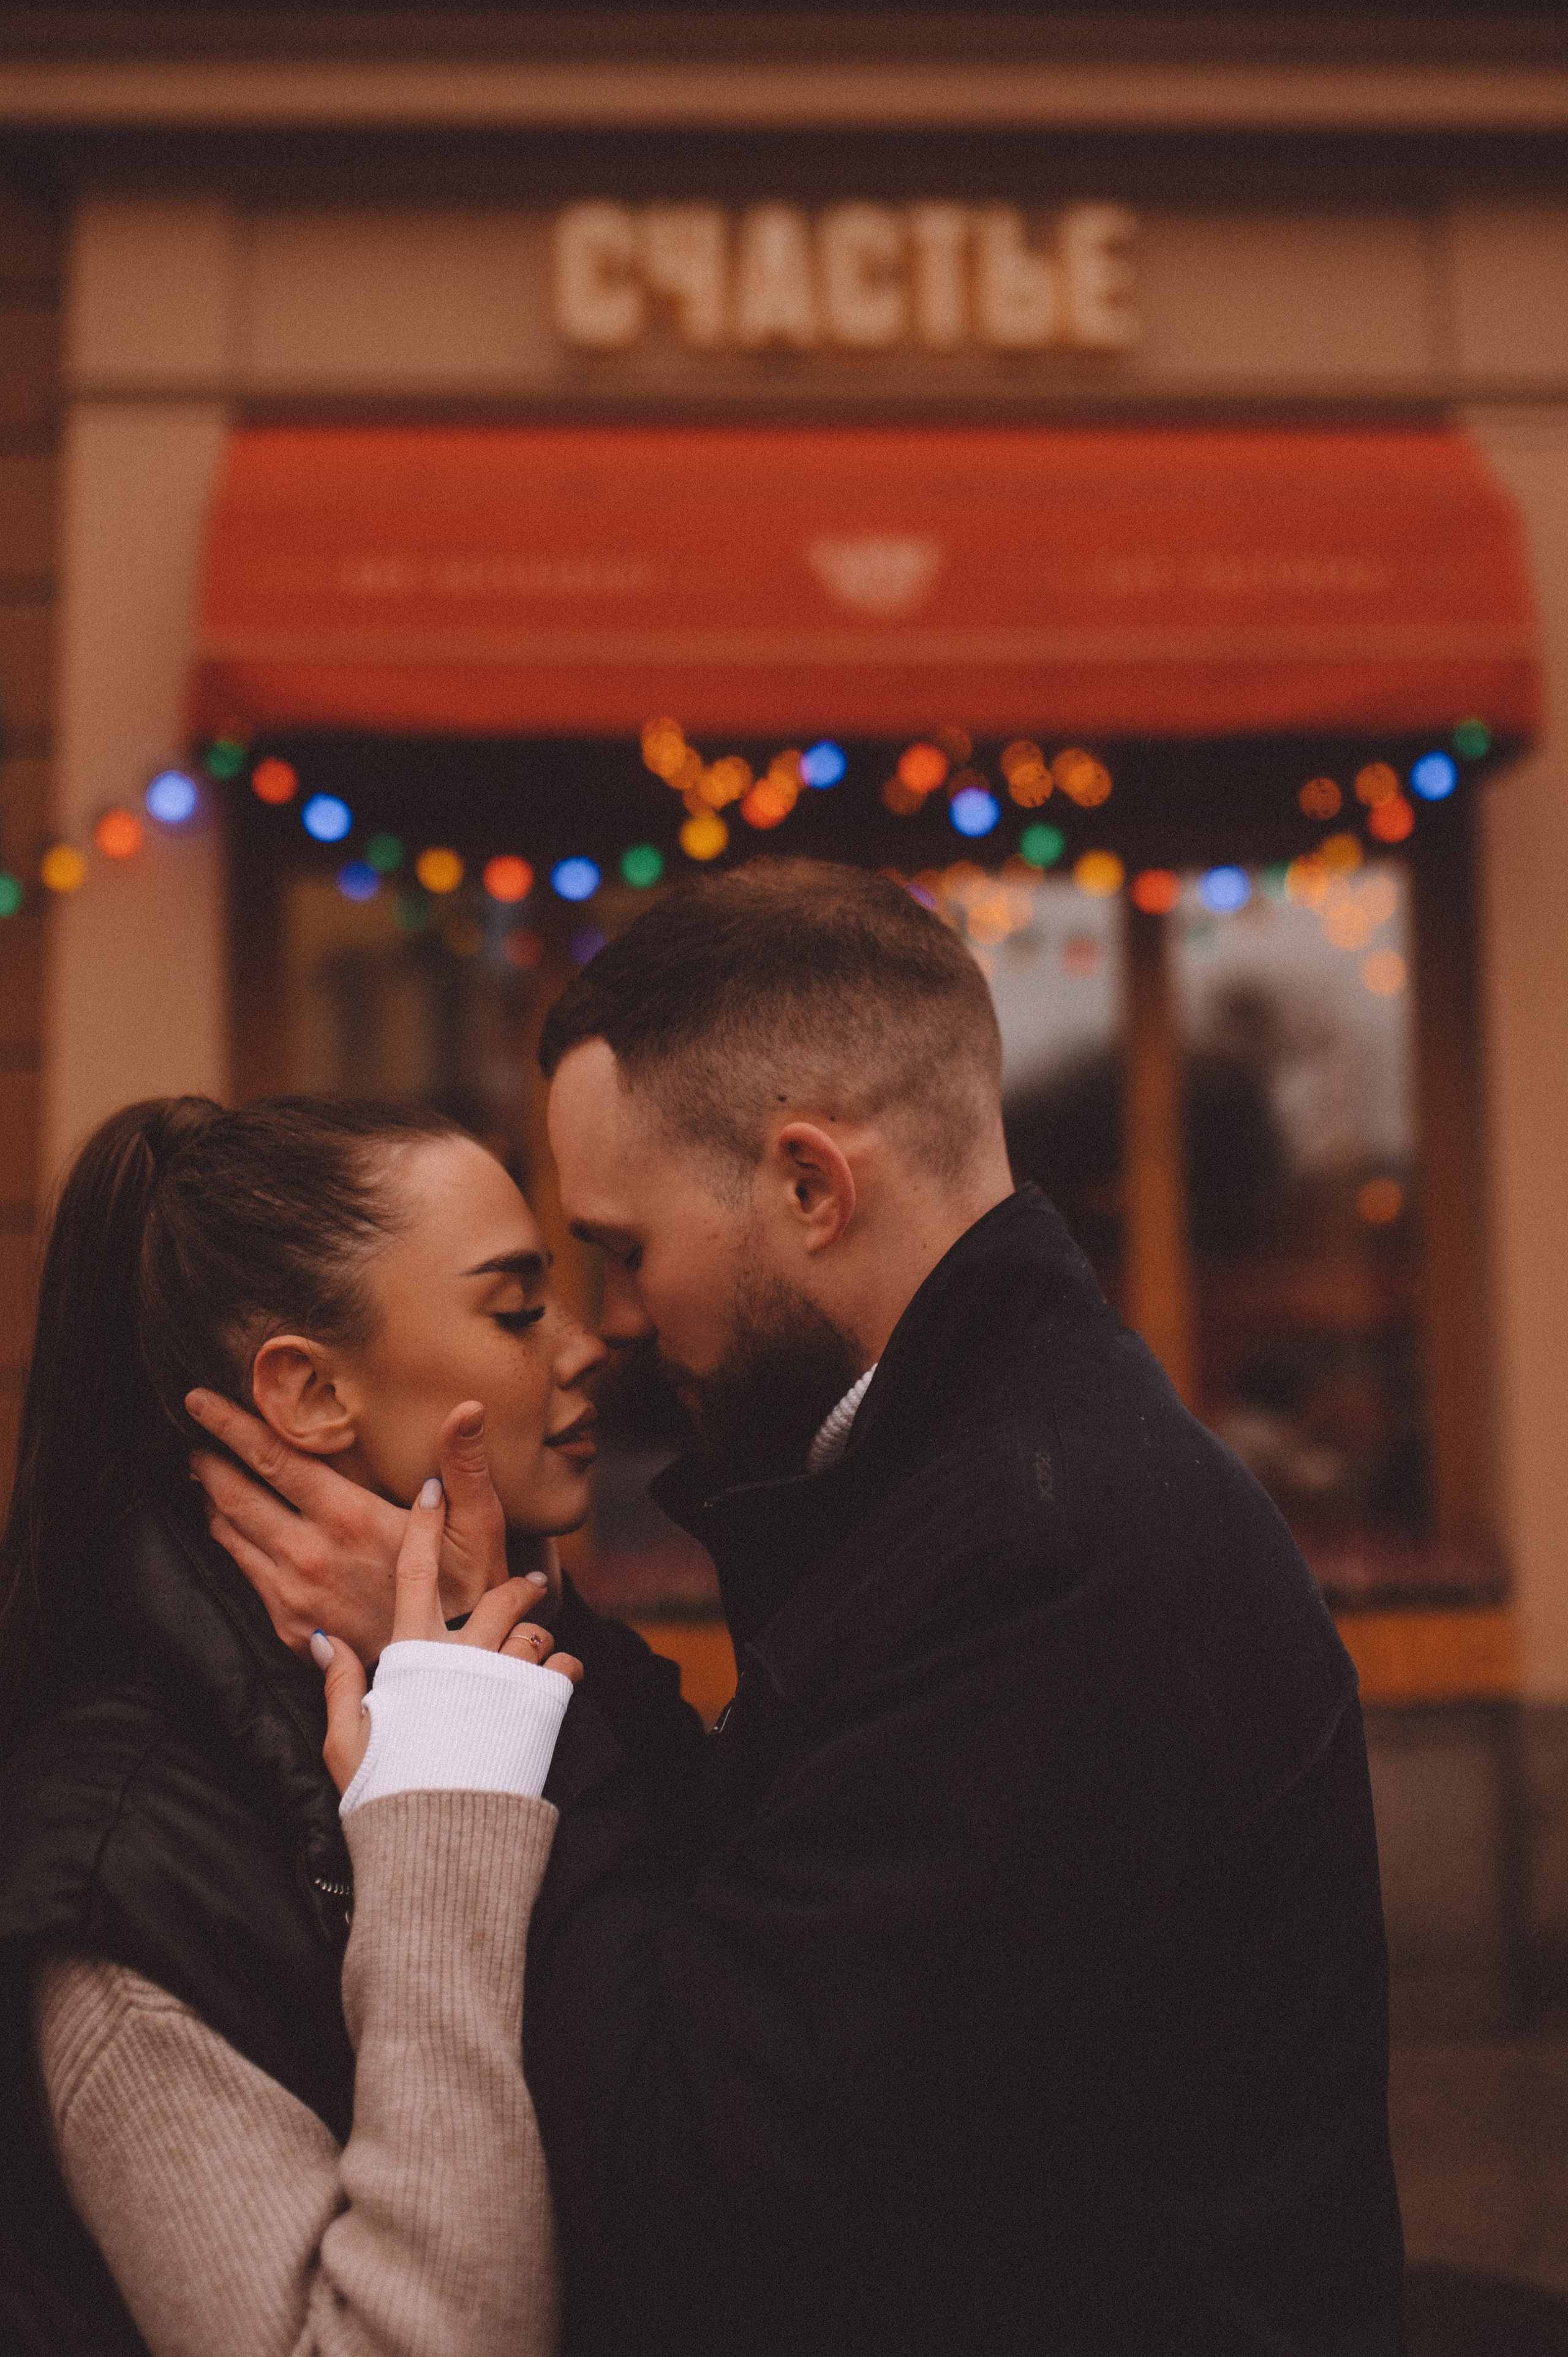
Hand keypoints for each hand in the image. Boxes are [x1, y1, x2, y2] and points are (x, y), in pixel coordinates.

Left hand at [188, 1391, 511, 1663]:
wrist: (446, 1675)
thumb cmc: (469, 1592)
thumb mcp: (478, 1525)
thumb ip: (465, 1464)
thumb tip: (468, 1408)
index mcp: (347, 1518)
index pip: (272, 1458)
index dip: (230, 1424)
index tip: (198, 1400)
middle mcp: (307, 1555)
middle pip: (234, 1494)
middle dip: (209, 1458)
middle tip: (195, 1432)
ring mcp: (291, 1595)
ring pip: (230, 1534)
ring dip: (215, 1498)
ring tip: (209, 1473)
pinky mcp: (288, 1627)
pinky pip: (245, 1572)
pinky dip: (232, 1540)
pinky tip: (237, 1527)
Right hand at [310, 1476, 582, 1794]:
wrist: (437, 1845)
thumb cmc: (383, 1798)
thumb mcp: (345, 1743)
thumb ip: (339, 1686)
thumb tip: (324, 1640)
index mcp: (411, 1658)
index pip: (414, 1574)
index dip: (423, 1527)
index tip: (433, 1488)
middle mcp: (460, 1659)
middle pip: (496, 1597)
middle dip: (516, 1586)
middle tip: (528, 1587)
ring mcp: (502, 1681)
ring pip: (532, 1632)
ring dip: (538, 1637)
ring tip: (540, 1649)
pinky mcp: (538, 1709)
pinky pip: (562, 1670)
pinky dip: (564, 1670)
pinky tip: (559, 1681)